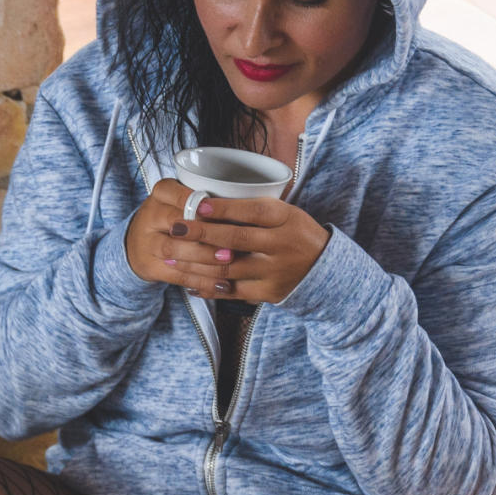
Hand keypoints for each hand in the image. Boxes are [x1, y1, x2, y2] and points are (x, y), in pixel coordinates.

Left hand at [123, 179, 331, 303]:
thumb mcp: (285, 213)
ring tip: (170, 255)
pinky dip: (208, 287)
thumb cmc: (294, 233)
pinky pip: (232, 291)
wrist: (325, 269)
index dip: (224, 208)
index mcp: (286, 218)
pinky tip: (188, 281)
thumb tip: (204, 202)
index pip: (253, 211)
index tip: (196, 205)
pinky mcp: (269, 293)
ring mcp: (275, 271)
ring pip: (228, 268)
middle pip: (236, 239)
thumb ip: (252, 208)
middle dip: (201, 234)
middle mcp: (281, 245)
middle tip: (174, 228)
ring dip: (195, 262)